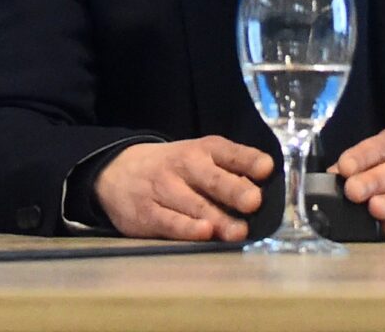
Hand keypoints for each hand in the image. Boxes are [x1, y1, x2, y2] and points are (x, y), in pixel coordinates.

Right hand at [93, 136, 274, 240]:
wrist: (117, 171)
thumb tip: (267, 188)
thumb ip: (232, 170)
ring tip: (239, 231)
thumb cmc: (174, 169)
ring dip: (217, 218)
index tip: (266, 168)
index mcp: (203, 150)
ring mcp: (164, 189)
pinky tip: (203, 233)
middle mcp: (184, 166)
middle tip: (253, 201)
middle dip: (234, 190)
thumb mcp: (200, 158)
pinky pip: (169, 222)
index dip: (248, 160)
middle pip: (212, 178)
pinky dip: (187, 228)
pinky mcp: (147, 213)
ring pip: (194, 205)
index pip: (229, 152)